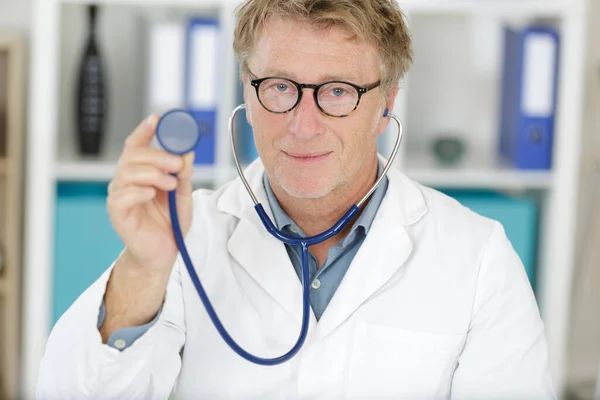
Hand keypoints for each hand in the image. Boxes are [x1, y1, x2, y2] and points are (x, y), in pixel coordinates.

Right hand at [107, 114, 194, 272]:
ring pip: (128, 172)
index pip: (137, 145)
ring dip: (152, 173)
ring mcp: (119, 196)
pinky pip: (122, 196)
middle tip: (176, 164)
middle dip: (157, 155)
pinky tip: (152, 194)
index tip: (157, 119)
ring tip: (170, 183)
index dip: (145, 130)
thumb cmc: (169, 223)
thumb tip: (188, 152)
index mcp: (141, 172)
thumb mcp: (183, 195)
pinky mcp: (117, 213)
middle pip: (133, 156)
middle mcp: (126, 180)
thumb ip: (184, 174)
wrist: (163, 253)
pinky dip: (138, 191)